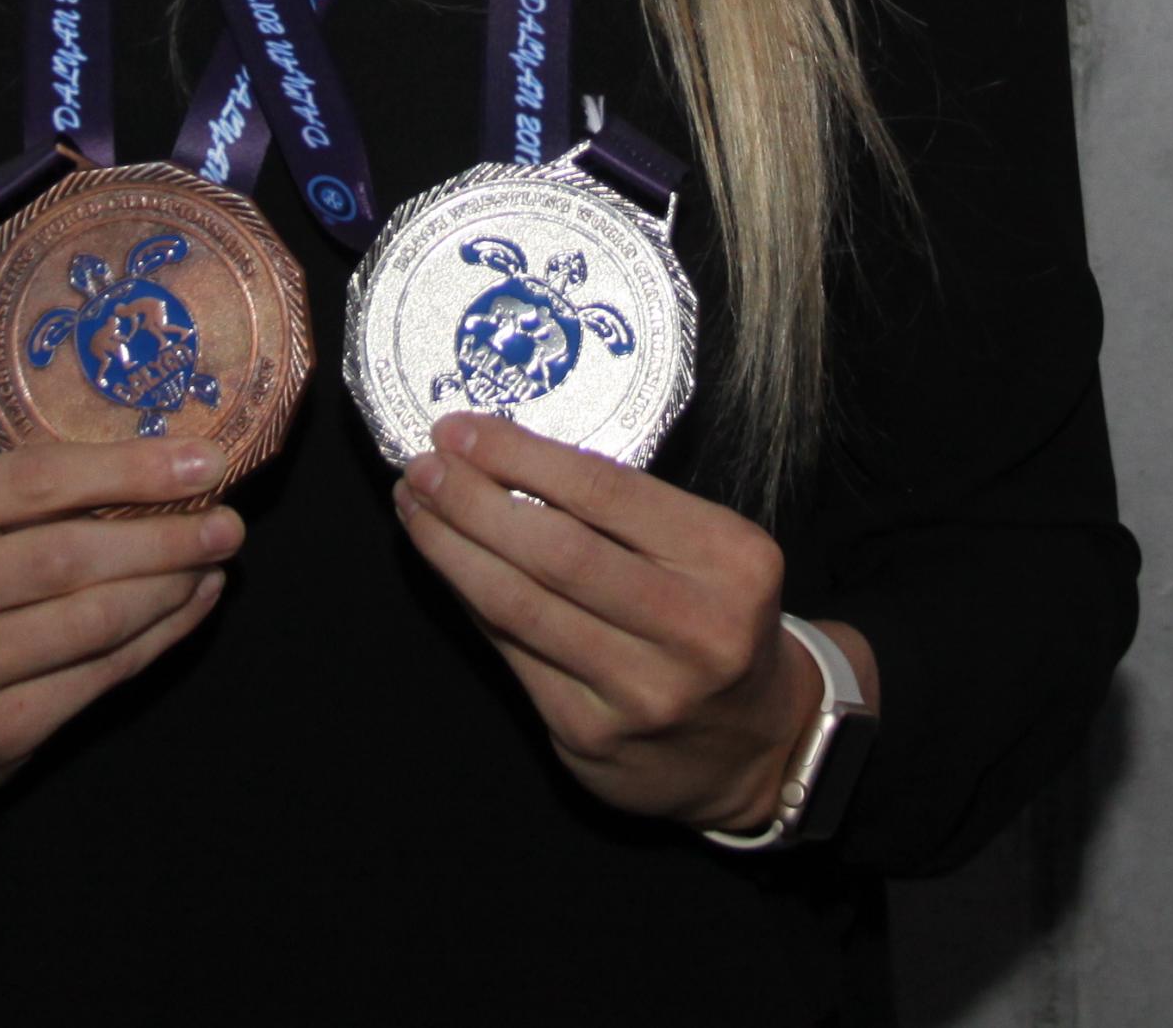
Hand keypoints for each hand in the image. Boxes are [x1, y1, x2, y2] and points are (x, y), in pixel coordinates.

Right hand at [0, 439, 242, 806]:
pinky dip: (155, 640)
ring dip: (170, 588)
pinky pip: (95, 680)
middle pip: (68, 556)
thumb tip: (160, 467)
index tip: (204, 460)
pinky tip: (187, 610)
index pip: (34, 480)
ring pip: (91, 622)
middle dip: (165, 536)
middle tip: (227, 522)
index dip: (129, 469)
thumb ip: (20, 501)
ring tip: (212, 563)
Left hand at [392, 413, 873, 831]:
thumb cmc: (718, 620)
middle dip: (472, 500)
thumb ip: (631, 515)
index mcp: (730, 561)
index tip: (463, 428)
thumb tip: (505, 461)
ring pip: (520, 606)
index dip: (522, 456)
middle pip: (556, 551)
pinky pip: (511, 653)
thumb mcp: (711, 553)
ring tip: (415, 507)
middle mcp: (693, 628)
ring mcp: (640, 691)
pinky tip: (446, 565)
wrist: (756, 743)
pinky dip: (469, 600)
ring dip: (452, 548)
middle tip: (423, 466)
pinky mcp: (592, 736)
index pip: (607, 491)